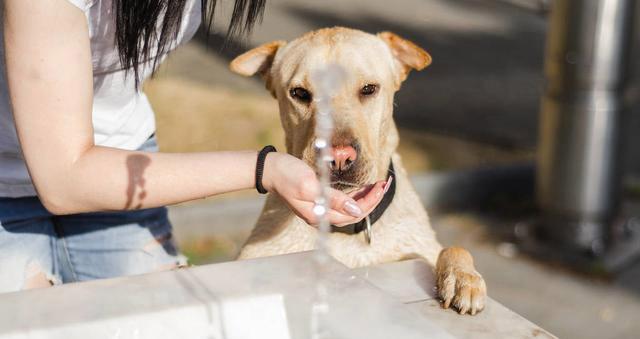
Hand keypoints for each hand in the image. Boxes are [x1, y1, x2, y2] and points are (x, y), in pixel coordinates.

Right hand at [262, 152, 386, 225]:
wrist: (269, 169)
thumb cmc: (287, 174)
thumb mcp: (310, 185)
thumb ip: (334, 200)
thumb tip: (356, 211)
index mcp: (320, 215)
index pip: (354, 214)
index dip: (370, 202)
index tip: (381, 187)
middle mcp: (321, 216)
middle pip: (354, 213)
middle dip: (372, 200)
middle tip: (385, 184)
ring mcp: (320, 209)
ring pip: (350, 208)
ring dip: (365, 198)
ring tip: (379, 185)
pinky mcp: (318, 200)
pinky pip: (343, 203)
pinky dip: (355, 196)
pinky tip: (363, 189)